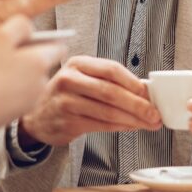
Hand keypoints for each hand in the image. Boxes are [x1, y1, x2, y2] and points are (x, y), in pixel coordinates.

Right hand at [0, 15, 68, 137]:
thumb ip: (20, 25)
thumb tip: (29, 28)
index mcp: (40, 62)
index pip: (59, 47)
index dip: (45, 40)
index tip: (30, 38)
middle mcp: (41, 83)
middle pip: (42, 63)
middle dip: (28, 57)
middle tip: (5, 53)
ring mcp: (31, 100)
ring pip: (29, 79)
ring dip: (17, 73)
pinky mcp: (18, 113)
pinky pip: (19, 95)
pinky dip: (9, 89)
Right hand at [18, 56, 161, 147]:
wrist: (37, 116)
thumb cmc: (65, 96)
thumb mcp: (82, 79)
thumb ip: (108, 82)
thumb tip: (144, 93)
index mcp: (77, 64)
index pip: (111, 69)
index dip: (133, 82)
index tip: (149, 93)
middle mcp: (69, 80)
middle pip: (111, 92)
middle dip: (138, 105)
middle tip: (154, 113)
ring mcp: (66, 101)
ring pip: (108, 111)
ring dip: (133, 119)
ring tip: (147, 123)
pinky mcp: (68, 121)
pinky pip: (101, 125)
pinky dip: (120, 127)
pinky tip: (130, 127)